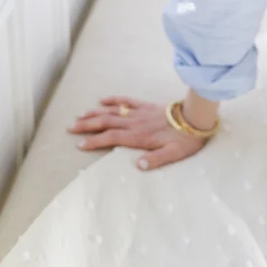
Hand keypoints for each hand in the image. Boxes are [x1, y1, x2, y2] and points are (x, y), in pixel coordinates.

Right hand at [66, 96, 208, 170]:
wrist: (196, 118)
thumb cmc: (185, 140)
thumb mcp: (173, 155)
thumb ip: (155, 160)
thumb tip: (137, 166)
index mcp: (139, 137)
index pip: (111, 138)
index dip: (95, 141)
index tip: (79, 144)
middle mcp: (136, 123)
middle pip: (107, 122)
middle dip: (87, 125)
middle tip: (70, 127)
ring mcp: (140, 112)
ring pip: (113, 112)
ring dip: (96, 113)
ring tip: (80, 116)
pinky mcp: (146, 105)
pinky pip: (127, 101)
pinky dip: (114, 100)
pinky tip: (103, 100)